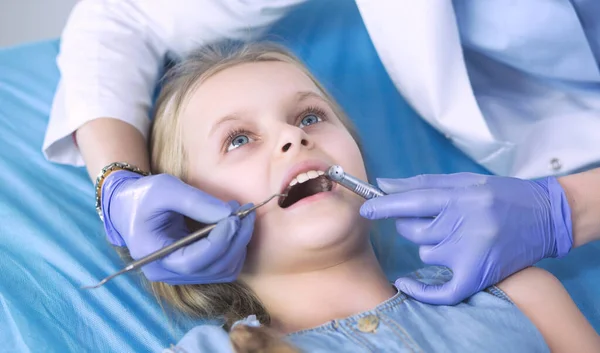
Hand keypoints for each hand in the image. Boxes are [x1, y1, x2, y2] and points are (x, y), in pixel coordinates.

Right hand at [100, 170, 254, 283]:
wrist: (128, 206)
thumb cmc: (142, 195)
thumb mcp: (164, 188)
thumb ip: (195, 201)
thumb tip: (228, 214)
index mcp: (153, 256)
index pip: (192, 263)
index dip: (219, 242)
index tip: (234, 218)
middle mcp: (167, 272)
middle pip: (213, 269)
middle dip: (235, 241)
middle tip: (245, 212)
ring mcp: (181, 274)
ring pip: (223, 271)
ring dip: (239, 244)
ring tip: (241, 216)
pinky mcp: (193, 268)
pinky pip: (222, 266)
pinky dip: (235, 247)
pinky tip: (235, 226)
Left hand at [360, 173, 572, 304]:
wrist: (547, 217)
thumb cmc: (502, 195)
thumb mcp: (465, 181)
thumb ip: (423, 184)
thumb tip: (384, 185)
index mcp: (462, 196)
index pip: (413, 201)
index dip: (385, 206)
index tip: (365, 209)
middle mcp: (466, 223)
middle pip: (414, 230)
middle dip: (411, 224)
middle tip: (429, 220)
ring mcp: (473, 251)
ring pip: (426, 253)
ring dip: (431, 246)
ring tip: (454, 237)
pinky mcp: (479, 274)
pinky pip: (440, 290)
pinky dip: (421, 289)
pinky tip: (406, 283)